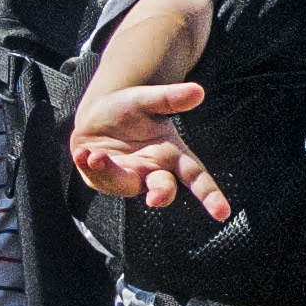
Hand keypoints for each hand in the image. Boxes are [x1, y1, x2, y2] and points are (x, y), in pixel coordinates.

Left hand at [71, 80, 230, 219]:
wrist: (98, 115)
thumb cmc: (130, 109)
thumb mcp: (148, 99)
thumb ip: (170, 98)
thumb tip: (198, 92)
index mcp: (171, 155)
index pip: (196, 178)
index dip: (210, 195)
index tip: (222, 213)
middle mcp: (152, 171)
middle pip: (164, 188)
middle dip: (161, 193)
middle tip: (154, 198)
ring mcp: (128, 177)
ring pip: (125, 184)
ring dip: (111, 173)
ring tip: (96, 155)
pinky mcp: (103, 179)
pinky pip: (98, 178)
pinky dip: (89, 166)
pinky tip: (83, 154)